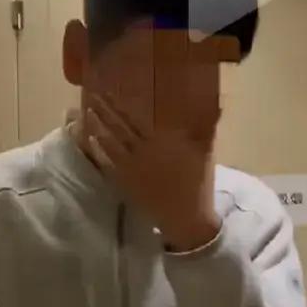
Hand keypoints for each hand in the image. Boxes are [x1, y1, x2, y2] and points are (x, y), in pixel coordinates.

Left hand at [86, 93, 220, 250]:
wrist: (186, 217)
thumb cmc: (198, 183)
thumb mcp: (205, 152)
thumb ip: (206, 128)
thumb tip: (219, 105)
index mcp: (163, 140)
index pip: (137, 117)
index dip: (122, 104)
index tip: (110, 89)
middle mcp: (144, 150)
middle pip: (120, 126)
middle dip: (106, 110)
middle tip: (93, 94)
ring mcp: (132, 166)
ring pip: (111, 141)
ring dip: (98, 126)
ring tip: (88, 111)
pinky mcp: (125, 181)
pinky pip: (108, 163)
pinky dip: (99, 151)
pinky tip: (91, 140)